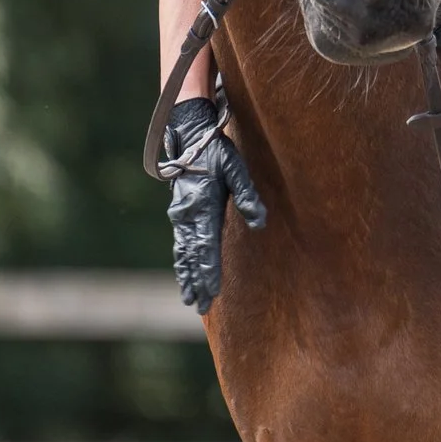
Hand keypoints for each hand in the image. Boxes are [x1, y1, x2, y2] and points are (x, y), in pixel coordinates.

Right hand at [162, 96, 263, 313]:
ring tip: (189, 299)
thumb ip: (247, 195)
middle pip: (192, 256)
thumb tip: (260, 224)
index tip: (211, 292)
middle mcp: (187, 215)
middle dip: (197, 282)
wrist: (189, 134)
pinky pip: (180, 243)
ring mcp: (181, 214)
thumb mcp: (236, 167)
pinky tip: (184, 274)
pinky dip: (182, 261)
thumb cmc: (216, 151)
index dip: (209, 271)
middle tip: (198, 306)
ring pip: (183, 252)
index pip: (206, 246)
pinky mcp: (180, 211)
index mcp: (202, 206)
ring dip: (187, 276)